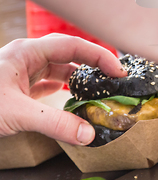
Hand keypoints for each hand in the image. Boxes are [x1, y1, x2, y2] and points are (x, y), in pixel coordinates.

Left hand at [0, 34, 124, 144]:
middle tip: (114, 79)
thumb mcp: (17, 114)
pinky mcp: (18, 85)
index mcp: (28, 51)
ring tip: (98, 90)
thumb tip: (88, 134)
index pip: (74, 45)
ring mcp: (22, 70)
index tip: (118, 71)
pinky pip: (49, 81)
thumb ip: (55, 123)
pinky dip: (64, 88)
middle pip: (70, 53)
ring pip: (60, 68)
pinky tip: (72, 98)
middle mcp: (28, 56)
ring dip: (79, 78)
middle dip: (93, 65)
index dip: (100, 56)